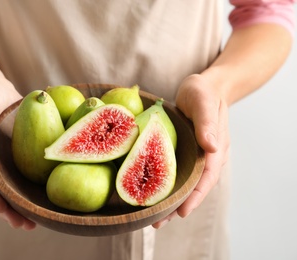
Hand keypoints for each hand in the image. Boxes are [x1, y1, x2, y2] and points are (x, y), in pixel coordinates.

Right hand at [0, 76, 35, 229]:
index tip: (4, 210)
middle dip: (8, 210)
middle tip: (25, 224)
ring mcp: (1, 160)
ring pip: (9, 187)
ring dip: (20, 204)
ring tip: (36, 220)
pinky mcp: (15, 155)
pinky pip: (21, 174)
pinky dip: (29, 186)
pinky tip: (43, 195)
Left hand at [153, 74, 229, 227]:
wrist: (202, 86)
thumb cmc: (204, 92)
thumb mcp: (204, 102)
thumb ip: (207, 123)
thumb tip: (212, 148)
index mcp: (215, 150)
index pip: (206, 178)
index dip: (195, 197)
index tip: (181, 212)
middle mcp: (205, 157)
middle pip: (193, 187)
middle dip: (177, 206)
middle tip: (157, 222)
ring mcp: (193, 156)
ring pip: (182, 183)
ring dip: (168, 200)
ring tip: (151, 216)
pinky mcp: (182, 152)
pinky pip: (173, 171)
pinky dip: (162, 184)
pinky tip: (148, 191)